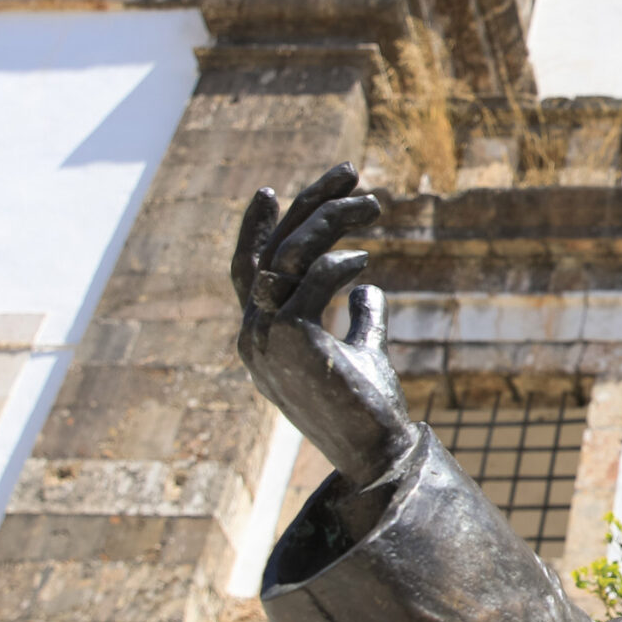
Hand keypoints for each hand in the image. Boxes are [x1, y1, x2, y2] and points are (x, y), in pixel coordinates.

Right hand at [231, 164, 415, 487]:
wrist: (376, 452)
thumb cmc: (367, 407)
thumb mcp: (361, 354)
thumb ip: (358, 321)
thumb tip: (365, 290)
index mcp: (261, 337)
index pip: (246, 270)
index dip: (256, 228)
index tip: (272, 189)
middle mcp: (253, 335)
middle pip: (270, 249)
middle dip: (309, 203)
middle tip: (351, 169)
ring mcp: (266, 338)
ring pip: (289, 255)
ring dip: (332, 219)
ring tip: (372, 203)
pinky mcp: (292, 339)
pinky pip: (312, 278)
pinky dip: (339, 262)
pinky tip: (364, 264)